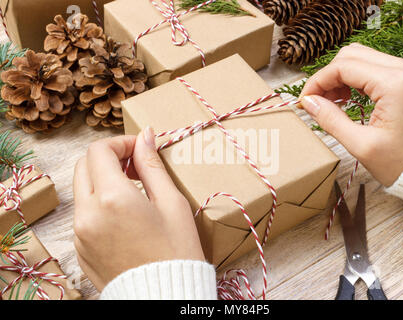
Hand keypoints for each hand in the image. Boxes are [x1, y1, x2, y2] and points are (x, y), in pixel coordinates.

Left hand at [73, 127, 204, 290]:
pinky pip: (83, 215)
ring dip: (102, 180)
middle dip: (108, 158)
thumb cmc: (177, 251)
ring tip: (133, 191)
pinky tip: (124, 215)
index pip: (99, 150)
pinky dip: (99, 204)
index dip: (121, 143)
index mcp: (112, 199)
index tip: (140, 149)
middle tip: (136, 167)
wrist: (164, 297)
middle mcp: (87, 215)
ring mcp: (80, 234)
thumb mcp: (172, 202)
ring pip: (81, 190)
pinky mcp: (81, 249)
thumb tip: (145, 136)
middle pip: (84, 166)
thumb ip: (152, 166)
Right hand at [300, 43, 402, 185]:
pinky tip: (345, 97)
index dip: (318, 81)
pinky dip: (352, 78)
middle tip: (315, 101)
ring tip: (329, 101)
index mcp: (395, 83)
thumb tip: (309, 102)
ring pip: (360, 57)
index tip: (305, 100)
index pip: (343, 66)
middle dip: (327, 76)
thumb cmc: (402, 161)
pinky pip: (372, 66)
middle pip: (350, 55)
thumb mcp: (360, 145)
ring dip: (338, 76)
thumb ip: (330, 119)